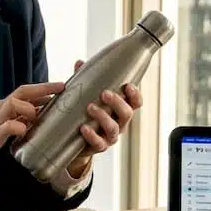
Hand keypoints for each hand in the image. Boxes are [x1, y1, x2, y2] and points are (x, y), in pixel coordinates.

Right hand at [0, 81, 64, 182]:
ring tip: (37, 117)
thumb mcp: (3, 126)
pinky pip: (8, 127)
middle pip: (22, 91)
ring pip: (14, 104)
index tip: (60, 87)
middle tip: (61, 87)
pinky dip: (18, 127)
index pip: (25, 92)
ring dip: (30, 108)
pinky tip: (24, 132)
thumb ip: (18, 120)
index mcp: (3, 107)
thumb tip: (37, 118)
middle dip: (43, 88)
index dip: (43, 88)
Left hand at [66, 60, 142, 178]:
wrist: (75, 141)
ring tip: (90, 107)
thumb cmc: (86, 114)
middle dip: (117, 103)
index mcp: (120, 110)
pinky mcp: (98, 147)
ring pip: (113, 129)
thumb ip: (85, 81)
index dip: (135, 95)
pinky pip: (99, 144)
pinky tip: (84, 128)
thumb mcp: (87, 96)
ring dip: (103, 117)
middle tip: (104, 93)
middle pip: (127, 114)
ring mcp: (110, 137)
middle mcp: (119, 124)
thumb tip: (80, 63)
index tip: (128, 86)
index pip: (135, 103)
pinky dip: (92, 136)